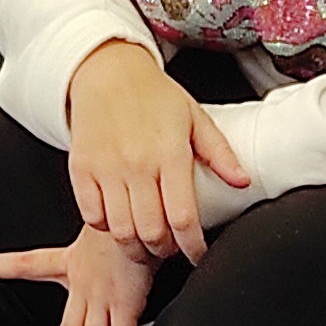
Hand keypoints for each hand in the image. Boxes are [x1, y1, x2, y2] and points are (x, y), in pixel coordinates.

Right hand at [64, 41, 247, 264]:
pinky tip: (118, 218)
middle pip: (151, 233)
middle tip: (171, 246)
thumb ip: (220, 152)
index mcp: (169, 153)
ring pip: (120, 231)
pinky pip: (91, 217)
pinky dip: (105, 227)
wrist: (106, 70)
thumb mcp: (194, 117)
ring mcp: (105, 168)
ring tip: (145, 239)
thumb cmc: (153, 94)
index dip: (194, 247)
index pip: (183, 218)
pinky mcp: (81, 169)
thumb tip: (244, 182)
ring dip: (136, 245)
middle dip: (165, 251)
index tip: (198, 255)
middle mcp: (136, 164)